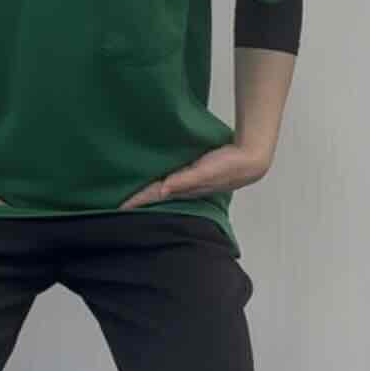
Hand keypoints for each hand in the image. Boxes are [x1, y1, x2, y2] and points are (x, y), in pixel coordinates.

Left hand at [117, 140, 270, 210]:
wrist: (250, 162)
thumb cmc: (228, 166)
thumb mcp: (205, 171)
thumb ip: (186, 180)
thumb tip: (164, 189)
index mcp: (182, 188)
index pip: (154, 195)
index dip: (137, 201)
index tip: (119, 207)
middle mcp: (183, 188)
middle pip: (155, 196)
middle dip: (139, 201)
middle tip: (120, 205)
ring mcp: (189, 183)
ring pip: (163, 190)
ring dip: (149, 194)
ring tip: (133, 197)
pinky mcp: (194, 175)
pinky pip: (172, 182)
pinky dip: (162, 185)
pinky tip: (159, 183)